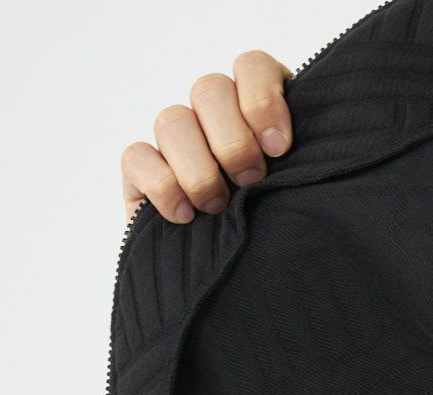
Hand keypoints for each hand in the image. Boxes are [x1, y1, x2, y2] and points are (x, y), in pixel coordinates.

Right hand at [121, 50, 293, 224]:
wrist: (237, 288)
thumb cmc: (275, 237)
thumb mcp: (295, 199)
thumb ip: (295, 168)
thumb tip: (283, 152)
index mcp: (256, 111)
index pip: (252, 67)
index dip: (262, 99)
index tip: (278, 148)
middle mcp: (213, 118)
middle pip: (209, 90)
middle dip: (233, 140)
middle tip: (250, 180)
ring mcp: (175, 143)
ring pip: (172, 120)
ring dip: (198, 168)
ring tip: (217, 206)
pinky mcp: (142, 172)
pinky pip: (137, 156)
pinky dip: (162, 186)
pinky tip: (185, 216)